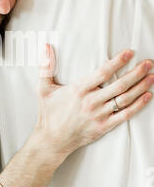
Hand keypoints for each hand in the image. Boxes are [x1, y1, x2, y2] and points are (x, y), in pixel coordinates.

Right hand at [36, 46, 153, 161]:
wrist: (52, 140)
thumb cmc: (49, 113)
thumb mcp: (43, 88)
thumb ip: (46, 66)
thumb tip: (45, 46)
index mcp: (79, 90)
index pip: (102, 73)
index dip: (117, 62)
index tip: (129, 53)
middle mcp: (91, 102)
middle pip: (119, 85)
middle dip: (136, 73)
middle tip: (148, 63)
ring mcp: (99, 115)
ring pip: (125, 99)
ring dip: (140, 87)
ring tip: (151, 77)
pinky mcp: (104, 126)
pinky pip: (125, 115)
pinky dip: (138, 106)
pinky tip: (147, 96)